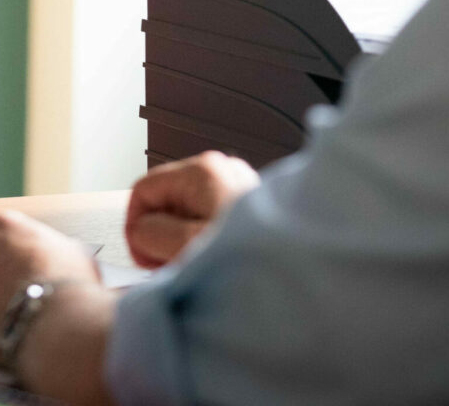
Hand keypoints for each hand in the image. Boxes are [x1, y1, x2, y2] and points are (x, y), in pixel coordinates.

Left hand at [0, 210, 99, 364]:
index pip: (2, 232)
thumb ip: (53, 248)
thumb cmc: (67, 282)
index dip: (19, 250)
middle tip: (27, 288)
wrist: (57, 324)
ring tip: (26, 315)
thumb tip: (60, 259)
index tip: (31, 263)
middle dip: (1, 274)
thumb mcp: (72, 250)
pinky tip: (17, 332)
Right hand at [125, 151, 259, 268]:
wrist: (312, 278)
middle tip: (172, 265)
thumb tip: (141, 230)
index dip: (135, 227)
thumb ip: (149, 232)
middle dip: (161, 235)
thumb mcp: (185, 246)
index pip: (142, 191)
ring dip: (184, 241)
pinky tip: (217, 261)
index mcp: (203, 170)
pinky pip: (210, 219)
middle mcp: (223, 169)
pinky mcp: (251, 206)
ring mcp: (239, 185)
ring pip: (187, 212)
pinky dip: (206, 240)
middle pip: (165, 200)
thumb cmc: (253, 261)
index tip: (144, 258)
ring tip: (198, 265)